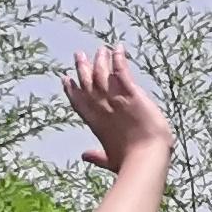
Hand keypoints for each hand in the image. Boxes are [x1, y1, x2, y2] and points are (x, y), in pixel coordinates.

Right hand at [61, 46, 171, 172]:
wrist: (145, 158)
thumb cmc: (130, 162)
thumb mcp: (109, 159)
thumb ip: (97, 156)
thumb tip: (84, 155)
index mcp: (95, 123)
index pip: (79, 102)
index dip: (71, 90)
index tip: (65, 78)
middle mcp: (101, 108)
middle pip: (87, 83)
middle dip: (82, 68)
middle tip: (79, 54)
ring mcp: (115, 99)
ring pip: (102, 74)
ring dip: (101, 60)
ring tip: (101, 50)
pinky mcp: (131, 94)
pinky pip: (122, 72)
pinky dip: (119, 59)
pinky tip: (119, 49)